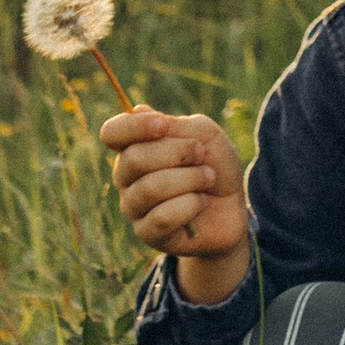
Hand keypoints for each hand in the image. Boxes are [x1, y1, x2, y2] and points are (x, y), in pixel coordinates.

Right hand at [102, 108, 250, 280]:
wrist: (233, 206)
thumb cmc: (213, 165)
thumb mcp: (204, 136)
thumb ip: (176, 126)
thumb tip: (139, 111)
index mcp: (134, 146)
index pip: (111, 133)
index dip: (133, 126)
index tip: (163, 125)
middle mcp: (126, 177)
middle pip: (133, 159)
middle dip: (177, 152)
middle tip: (201, 153)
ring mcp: (134, 207)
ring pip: (150, 188)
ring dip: (190, 179)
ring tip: (208, 178)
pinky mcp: (147, 233)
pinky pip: (163, 217)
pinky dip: (191, 204)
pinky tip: (200, 203)